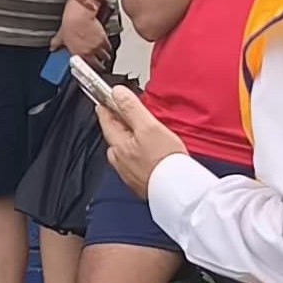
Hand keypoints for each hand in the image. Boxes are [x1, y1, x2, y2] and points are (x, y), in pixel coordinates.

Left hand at [55, 7, 112, 68]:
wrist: (79, 17)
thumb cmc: (70, 26)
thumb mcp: (60, 36)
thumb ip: (56, 44)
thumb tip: (52, 47)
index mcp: (77, 53)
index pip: (85, 66)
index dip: (88, 68)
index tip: (90, 68)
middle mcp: (88, 52)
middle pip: (98, 63)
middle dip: (100, 66)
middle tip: (101, 66)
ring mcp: (97, 46)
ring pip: (105, 56)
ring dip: (105, 57)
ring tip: (106, 58)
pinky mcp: (103, 39)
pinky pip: (108, 47)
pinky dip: (108, 48)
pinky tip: (108, 48)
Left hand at [91, 86, 188, 200]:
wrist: (177, 189)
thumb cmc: (164, 162)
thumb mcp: (148, 127)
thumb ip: (131, 109)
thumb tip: (117, 93)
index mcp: (117, 145)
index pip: (106, 120)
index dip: (106, 107)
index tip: (106, 99)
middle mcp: (118, 160)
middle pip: (115, 135)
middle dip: (120, 123)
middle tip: (126, 112)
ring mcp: (128, 171)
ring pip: (125, 149)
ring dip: (130, 138)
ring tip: (142, 130)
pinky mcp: (140, 180)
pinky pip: (134, 160)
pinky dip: (139, 152)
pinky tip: (150, 151)